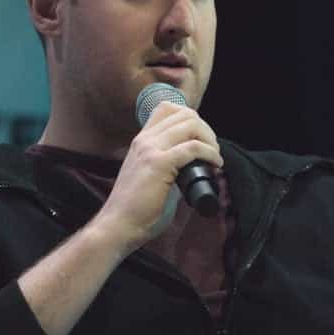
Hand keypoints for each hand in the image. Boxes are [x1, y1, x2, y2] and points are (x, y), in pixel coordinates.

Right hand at [93, 101, 222, 252]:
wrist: (118, 226)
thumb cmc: (135, 209)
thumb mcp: (149, 176)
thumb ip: (167, 165)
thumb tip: (193, 166)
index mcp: (141, 141)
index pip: (166, 108)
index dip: (189, 118)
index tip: (200, 138)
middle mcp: (145, 140)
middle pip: (184, 113)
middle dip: (205, 129)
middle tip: (212, 149)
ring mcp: (150, 149)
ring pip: (190, 125)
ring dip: (210, 139)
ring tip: (215, 156)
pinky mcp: (159, 164)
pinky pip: (193, 148)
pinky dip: (210, 153)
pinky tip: (215, 164)